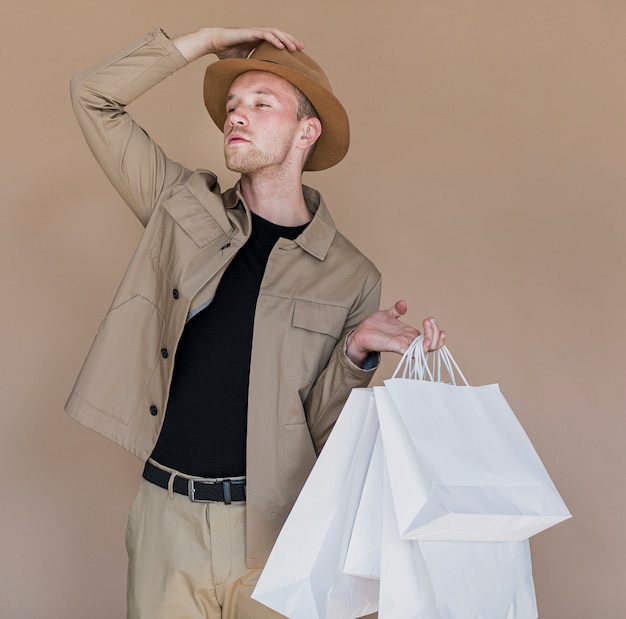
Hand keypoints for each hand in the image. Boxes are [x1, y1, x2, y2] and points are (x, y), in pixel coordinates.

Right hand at [172, 27, 303, 61]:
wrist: (215, 43)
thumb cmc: (227, 53)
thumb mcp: (244, 63)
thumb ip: (253, 68)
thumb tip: (258, 84)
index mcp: (259, 41)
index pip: (277, 41)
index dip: (287, 45)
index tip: (297, 53)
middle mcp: (259, 35)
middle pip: (280, 36)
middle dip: (292, 41)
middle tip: (302, 48)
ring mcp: (255, 32)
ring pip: (275, 33)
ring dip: (286, 40)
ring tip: (295, 47)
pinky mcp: (250, 33)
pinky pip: (265, 35)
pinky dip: (274, 40)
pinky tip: (281, 46)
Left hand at [345, 300, 444, 366]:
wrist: (359, 333)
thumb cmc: (373, 327)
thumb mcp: (387, 314)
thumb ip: (397, 310)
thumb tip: (404, 303)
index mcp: (408, 333)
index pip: (430, 337)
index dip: (435, 330)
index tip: (430, 319)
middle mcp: (409, 340)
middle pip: (432, 344)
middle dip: (435, 332)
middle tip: (429, 320)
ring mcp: (404, 345)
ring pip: (426, 349)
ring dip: (432, 339)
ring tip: (428, 325)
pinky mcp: (397, 347)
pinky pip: (413, 353)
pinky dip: (422, 348)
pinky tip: (424, 340)